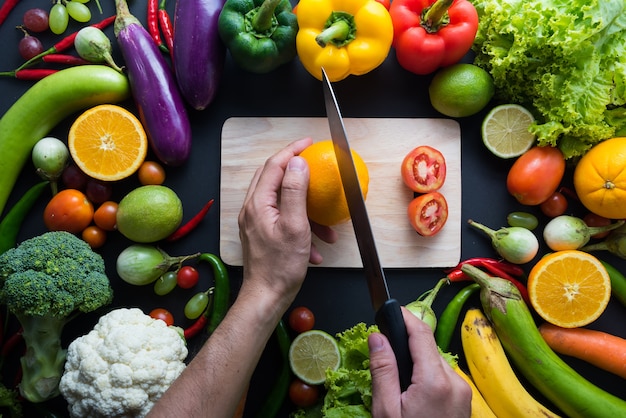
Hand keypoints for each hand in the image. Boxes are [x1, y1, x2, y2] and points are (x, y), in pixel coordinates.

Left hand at [238, 137, 336, 307]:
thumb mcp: (295, 227)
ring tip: (326, 225)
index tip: (309, 144)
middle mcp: (252, 209)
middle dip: (295, 169)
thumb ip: (296, 192)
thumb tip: (298, 163)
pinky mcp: (261, 235)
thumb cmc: (281, 266)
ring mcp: (255, 223)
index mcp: (258, 203)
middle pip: (272, 178)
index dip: (292, 151)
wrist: (266, 297)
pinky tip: (317, 246)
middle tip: (314, 163)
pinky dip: (301, 226)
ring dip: (305, 207)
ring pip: (280, 201)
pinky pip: (282, 220)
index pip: (274, 166)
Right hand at [368, 308, 470, 416]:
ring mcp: (463, 392)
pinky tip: (414, 395)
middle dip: (406, 347)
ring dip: (417, 365)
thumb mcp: (386, 409)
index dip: (406, 317)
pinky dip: (428, 379)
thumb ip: (382, 371)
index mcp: (435, 382)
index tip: (393, 310)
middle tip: (385, 357)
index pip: (421, 333)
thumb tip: (377, 338)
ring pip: (435, 363)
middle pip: (427, 348)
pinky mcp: (464, 401)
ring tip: (400, 386)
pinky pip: (443, 378)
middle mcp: (455, 383)